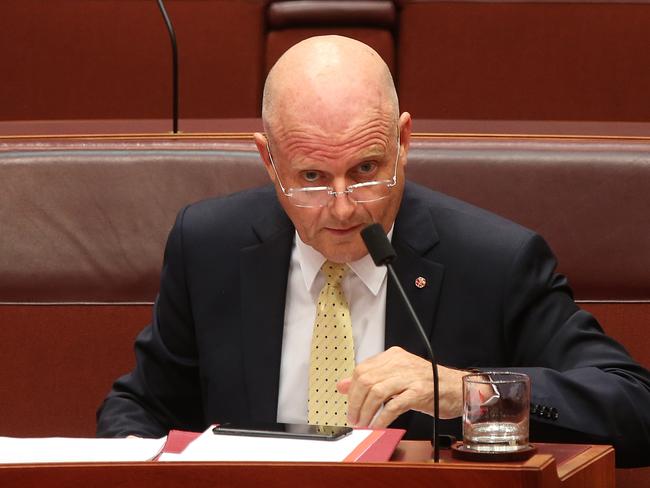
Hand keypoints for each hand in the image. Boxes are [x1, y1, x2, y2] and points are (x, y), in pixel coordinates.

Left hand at [337, 346, 465, 427]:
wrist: (457, 388)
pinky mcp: (420, 392)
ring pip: (376, 392)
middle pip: (366, 380)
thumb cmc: (428, 384)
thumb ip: (371, 379)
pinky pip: (394, 405)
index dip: (351, 390)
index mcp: (393, 356)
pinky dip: (382, 418)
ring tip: (364, 424)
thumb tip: (343, 385)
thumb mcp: (397, 377)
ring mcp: (410, 376)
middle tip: (354, 418)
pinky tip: (378, 426)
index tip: (349, 406)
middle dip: (355, 403)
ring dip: (366, 412)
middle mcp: (400, 363)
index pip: (362, 370)